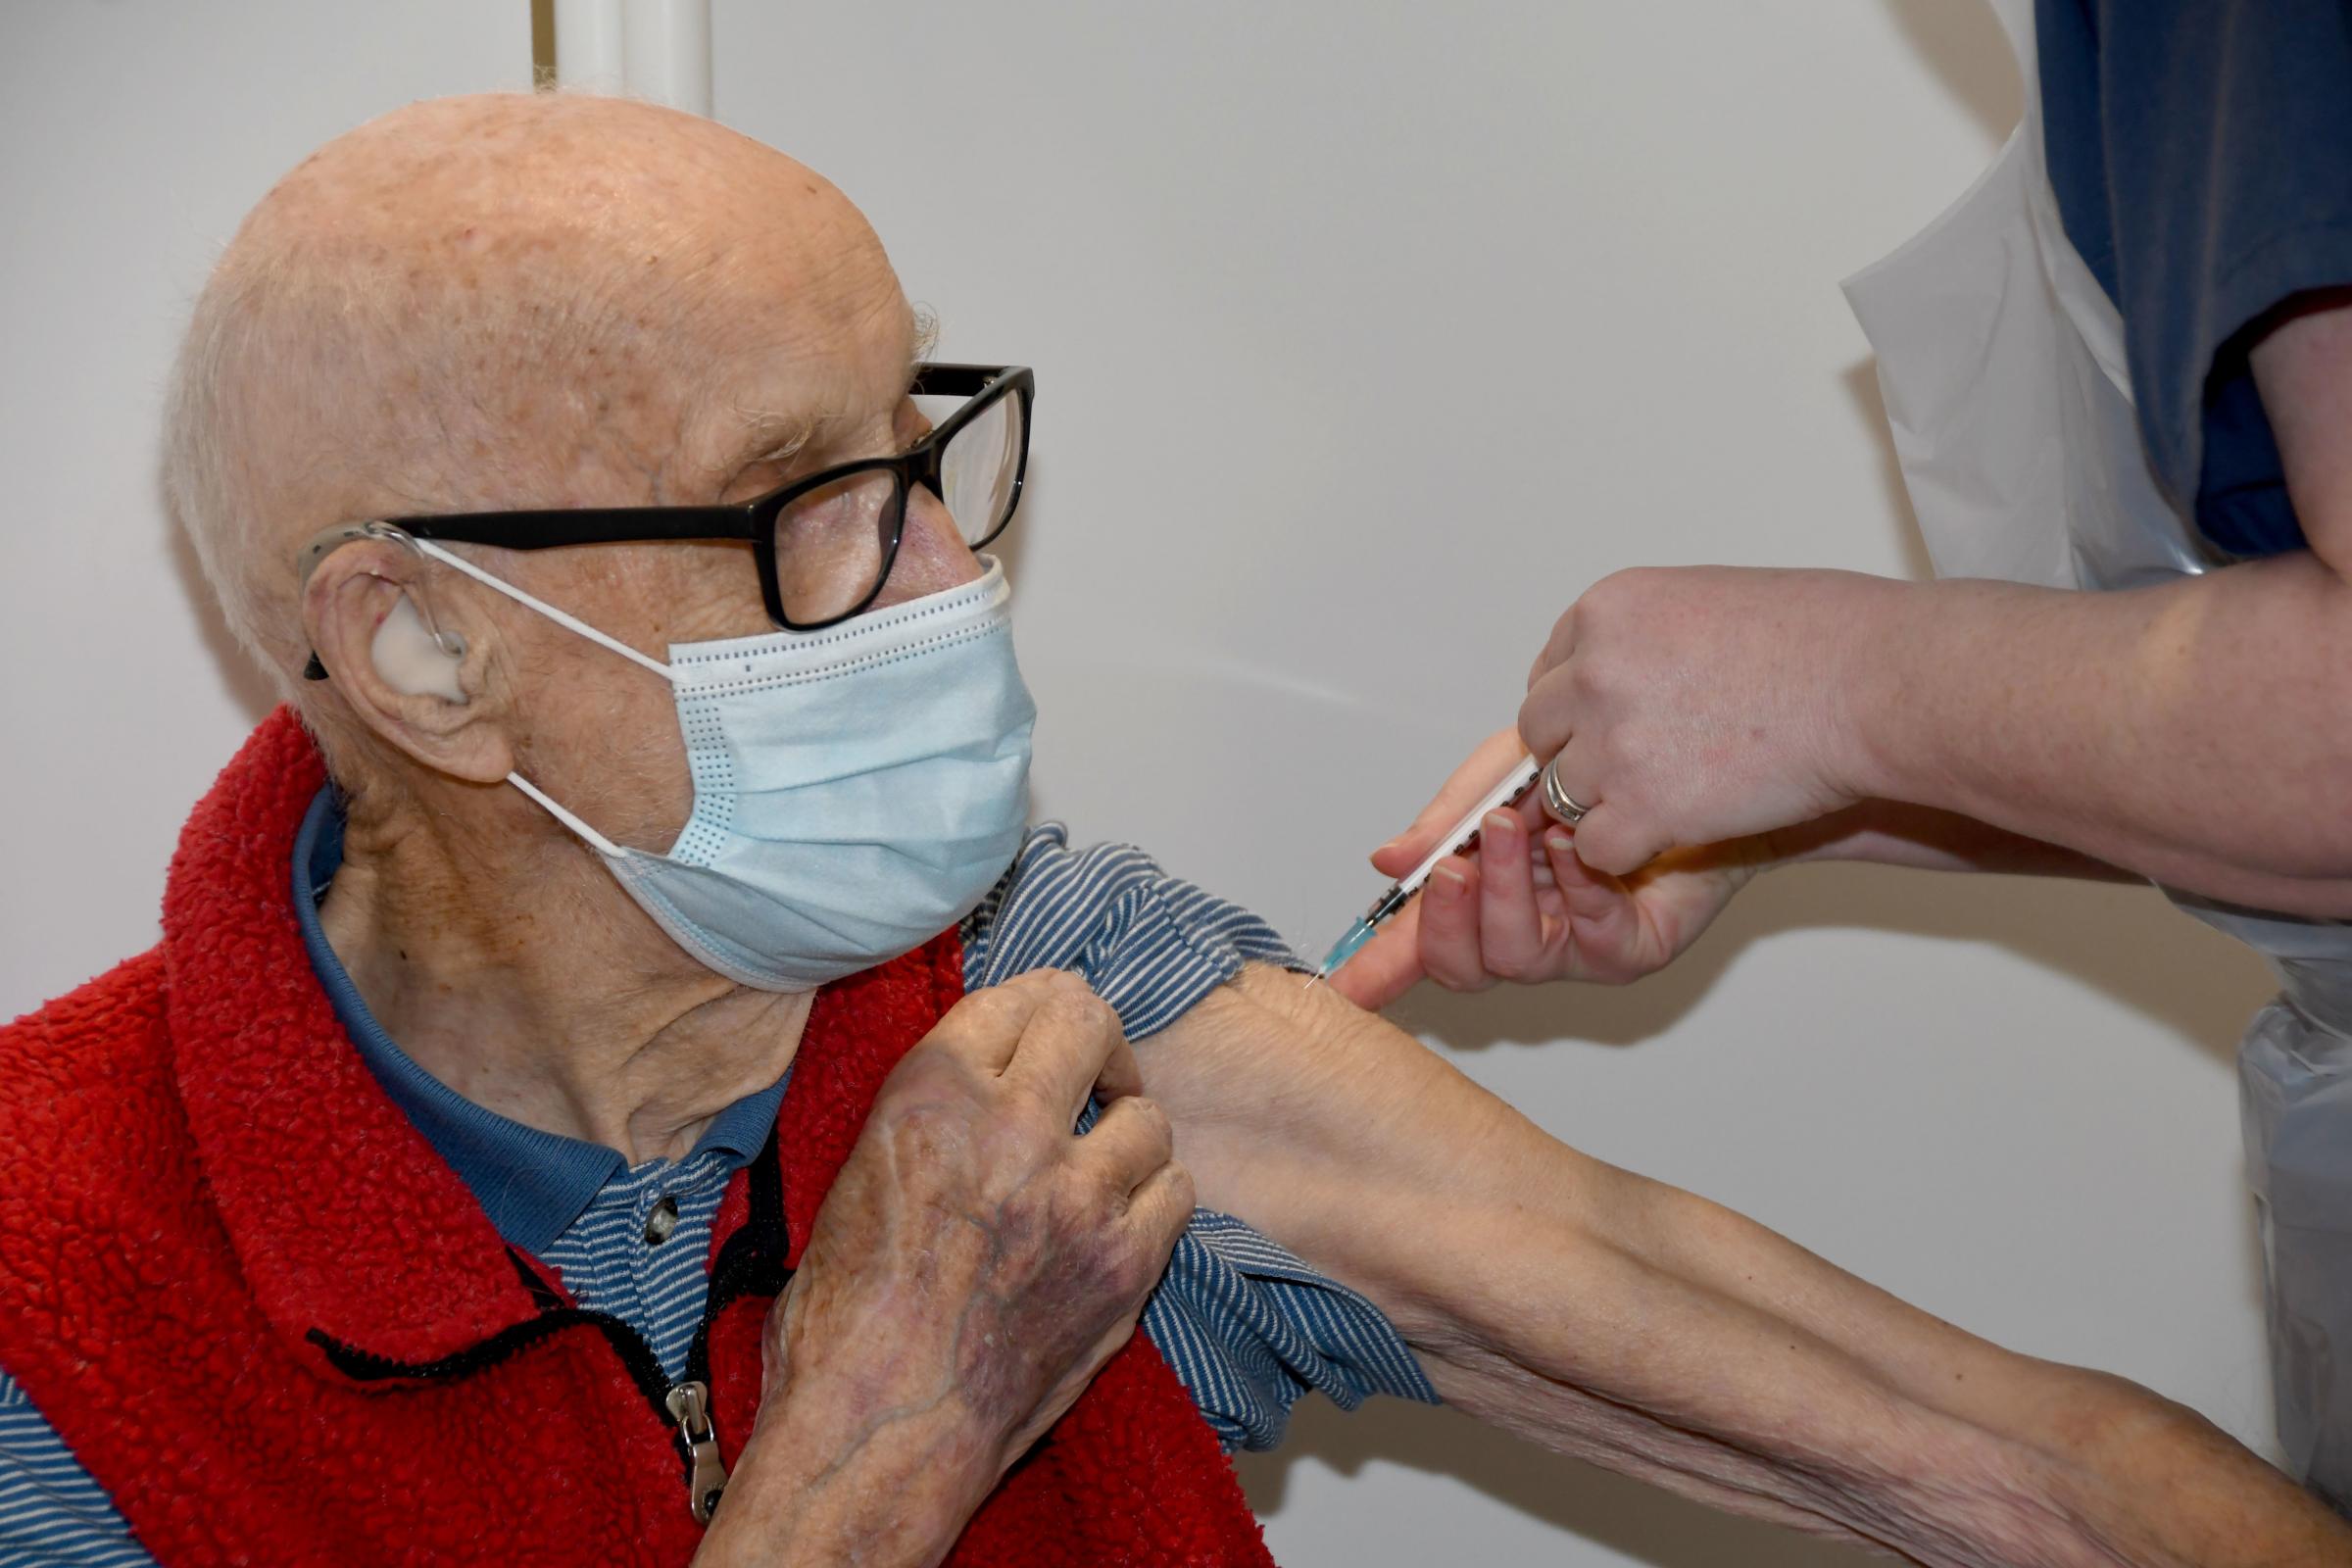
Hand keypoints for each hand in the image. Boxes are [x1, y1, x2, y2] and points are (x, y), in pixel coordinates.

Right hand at [709, 971, 1190, 1563]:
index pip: (1016, 997)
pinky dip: (1154, 1196)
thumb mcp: (861, 1173)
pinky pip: (1176, 1191)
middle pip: (1090, 1025)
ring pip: (1148, 1116)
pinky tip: (1121, 1214)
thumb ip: (935, 1108)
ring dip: (1124, 1131)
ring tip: (1100, 1161)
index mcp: (931, 1096)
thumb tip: (992, 1064)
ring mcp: (1077, 1199)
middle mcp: (1011, 1131)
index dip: (1036, 1005)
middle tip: (1090, 1071)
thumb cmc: (844, 1318)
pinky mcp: (1123, 1265)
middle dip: (1093, 1041)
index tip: (1046, 1026)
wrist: (878, 1429)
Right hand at [1329, 727, 1765, 1009]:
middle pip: (1459, 966)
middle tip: (1453, 863)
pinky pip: (1591, 938)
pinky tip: (1572, 843)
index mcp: (1481, 896)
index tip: (1341, 991)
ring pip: (1516, 956)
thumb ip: (1447, 821)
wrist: (1693, 751)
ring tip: (1511, 829)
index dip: (1377, 971)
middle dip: (1445, 917)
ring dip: (1504, 890)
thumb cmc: (1599, 768)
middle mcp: (1522, 930)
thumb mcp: (1504, 774)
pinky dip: (1573, 885)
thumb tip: (1387, 861)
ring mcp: (1575, 947)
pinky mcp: (1631, 950)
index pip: (1418, 944)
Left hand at [1518, 566, 1891, 875]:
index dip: (1582, 707)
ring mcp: (1612, 741)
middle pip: (1542, 730)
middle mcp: (1595, 670)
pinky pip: (1594, 848)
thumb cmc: (1826, 639)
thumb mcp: (1710, 600)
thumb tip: (1630, 669)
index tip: (1620, 723)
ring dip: (1607, 804)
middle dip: (1581, 754)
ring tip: (1672, 798)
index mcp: (1608, 609)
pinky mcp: (1640, 806)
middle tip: (1642, 769)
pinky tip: (1674, 834)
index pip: (1551, 670)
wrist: (1874, 683)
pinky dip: (1628, 851)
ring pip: (1562, 793)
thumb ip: (1650, 635)